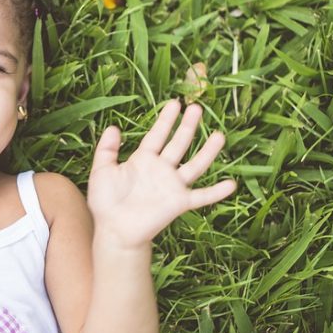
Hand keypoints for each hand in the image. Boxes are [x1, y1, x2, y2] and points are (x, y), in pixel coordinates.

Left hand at [86, 99, 236, 249]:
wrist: (113, 229)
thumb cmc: (105, 201)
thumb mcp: (101, 170)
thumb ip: (107, 149)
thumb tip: (113, 127)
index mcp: (143, 160)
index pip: (158, 135)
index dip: (166, 120)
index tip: (175, 103)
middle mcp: (161, 169)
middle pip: (178, 144)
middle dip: (188, 126)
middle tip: (197, 108)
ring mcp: (172, 185)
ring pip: (195, 165)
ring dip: (207, 151)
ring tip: (220, 135)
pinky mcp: (179, 203)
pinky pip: (201, 196)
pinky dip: (216, 192)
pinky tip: (231, 184)